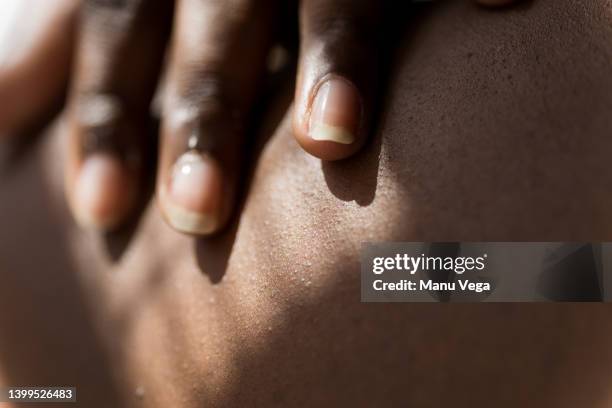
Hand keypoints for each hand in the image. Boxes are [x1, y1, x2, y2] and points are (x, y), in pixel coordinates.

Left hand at [0, 0, 517, 233]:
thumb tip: (0, 106)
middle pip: (214, 26)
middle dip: (205, 118)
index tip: (101, 212)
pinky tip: (506, 8)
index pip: (118, 35)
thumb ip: (63, 39)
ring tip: (331, 141)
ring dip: (335, 60)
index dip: (107, 121)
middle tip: (197, 215)